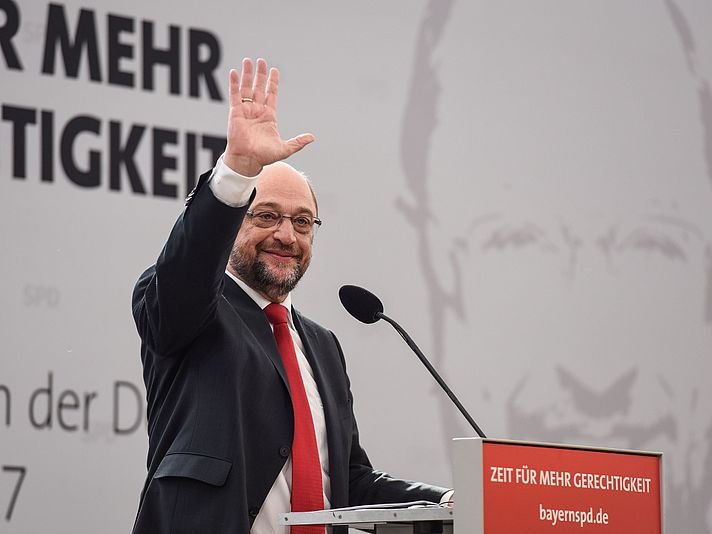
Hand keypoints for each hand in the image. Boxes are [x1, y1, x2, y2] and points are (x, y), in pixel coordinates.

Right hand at [224, 58, 314, 175]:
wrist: (248, 160)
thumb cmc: (264, 157)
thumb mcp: (285, 149)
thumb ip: (298, 142)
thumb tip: (312, 138)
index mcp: (269, 116)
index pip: (271, 94)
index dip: (273, 82)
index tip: (274, 70)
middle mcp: (257, 111)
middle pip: (259, 88)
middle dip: (260, 74)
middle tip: (261, 61)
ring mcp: (246, 110)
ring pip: (246, 88)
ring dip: (247, 75)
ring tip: (248, 61)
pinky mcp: (235, 112)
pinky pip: (234, 95)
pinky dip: (234, 84)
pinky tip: (234, 72)